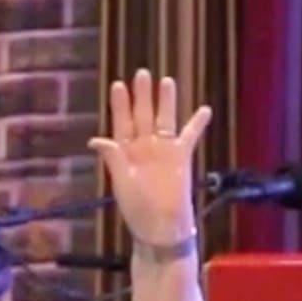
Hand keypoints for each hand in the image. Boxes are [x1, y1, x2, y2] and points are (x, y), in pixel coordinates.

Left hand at [90, 69, 213, 249]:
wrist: (160, 227)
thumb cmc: (137, 209)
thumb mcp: (121, 183)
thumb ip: (113, 158)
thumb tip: (97, 140)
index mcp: (125, 153)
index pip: (122, 123)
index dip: (120, 105)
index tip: (118, 85)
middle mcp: (144, 148)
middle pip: (142, 115)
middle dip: (142, 95)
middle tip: (141, 73)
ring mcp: (163, 151)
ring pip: (164, 119)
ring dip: (165, 101)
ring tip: (166, 81)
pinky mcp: (181, 158)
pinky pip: (189, 136)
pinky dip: (197, 123)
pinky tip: (204, 109)